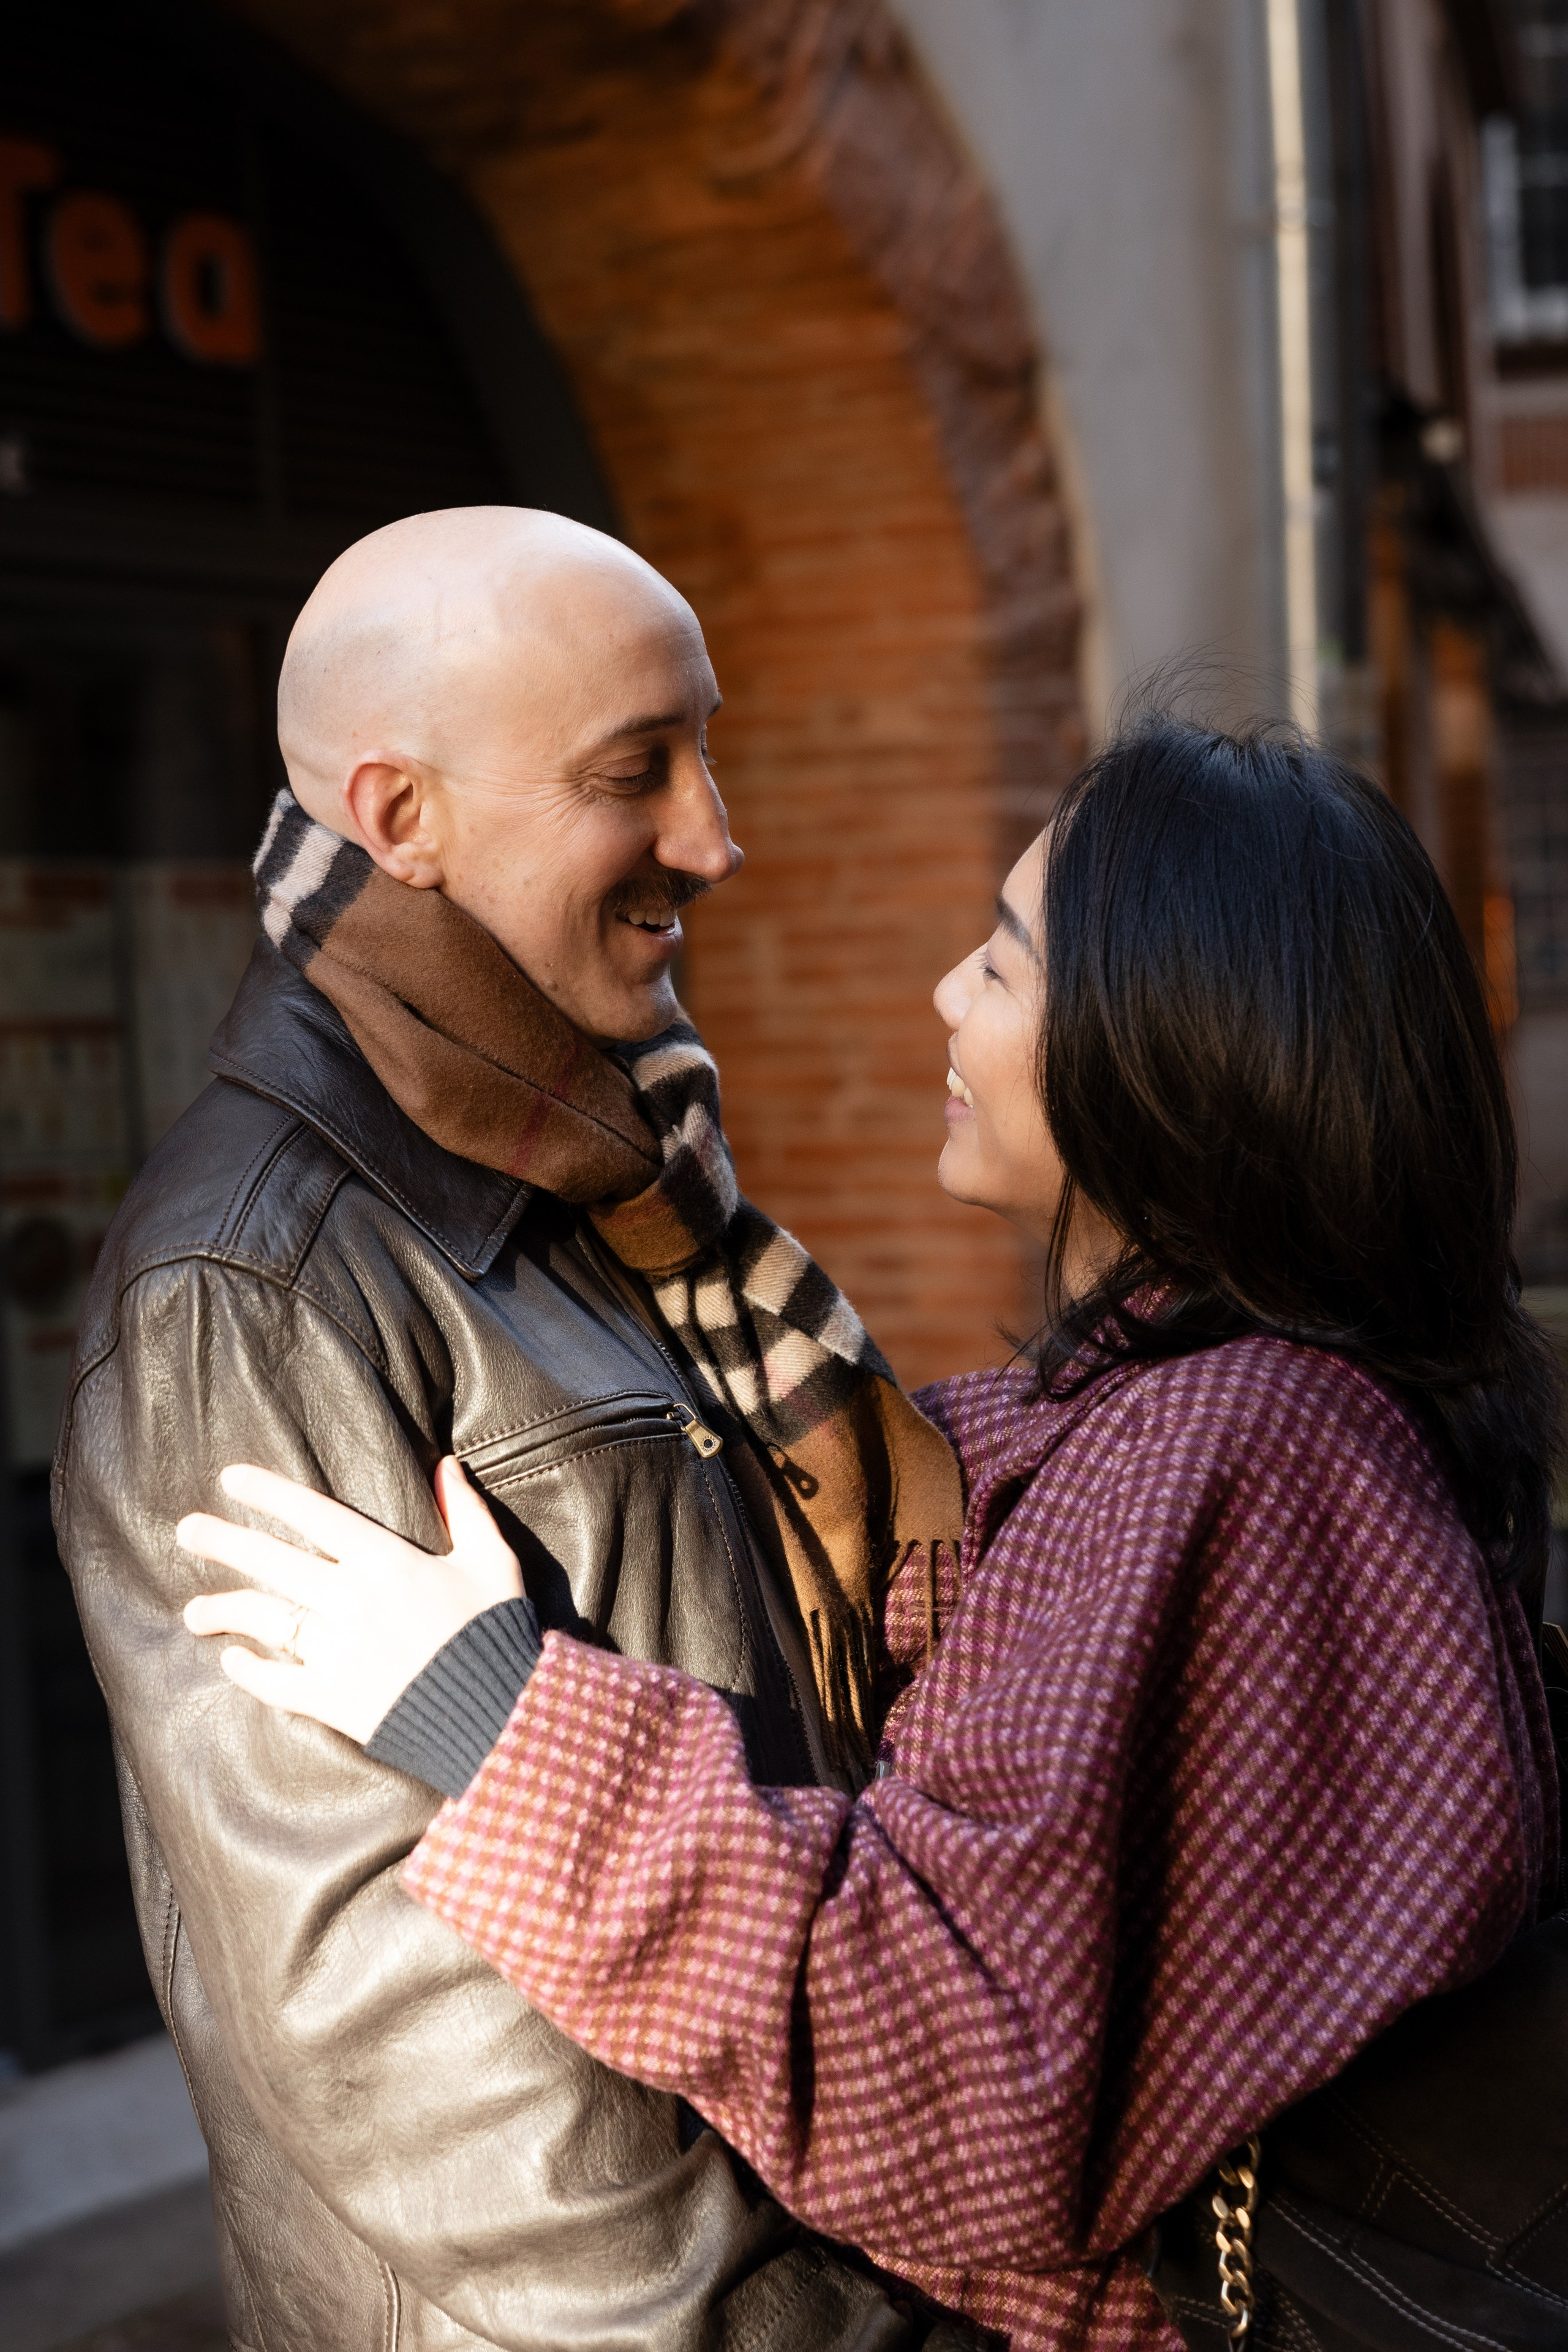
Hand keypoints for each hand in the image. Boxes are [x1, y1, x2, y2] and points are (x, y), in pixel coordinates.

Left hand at [178, 1457, 523, 1741]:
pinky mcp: (334, 1700)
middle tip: (186, 1530)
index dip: (270, 1494)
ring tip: (192, 1610)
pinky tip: (233, 1658)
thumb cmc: (497, 1631)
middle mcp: (354, 1602)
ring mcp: (339, 1652)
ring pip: (265, 1621)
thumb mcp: (491, 1561)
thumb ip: (466, 1510)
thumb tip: (447, 1464)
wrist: (501, 1715)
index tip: (230, 1479)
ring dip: (223, 1611)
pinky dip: (250, 1671)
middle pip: (273, 1562)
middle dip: (224, 1542)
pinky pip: (278, 1682)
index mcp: (388, 1562)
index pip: (315, 1515)